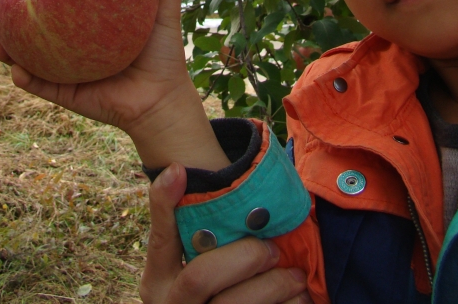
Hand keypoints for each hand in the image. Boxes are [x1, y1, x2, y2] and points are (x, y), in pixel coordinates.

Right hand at [0, 0, 229, 169]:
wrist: (163, 99)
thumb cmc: (163, 53)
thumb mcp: (164, 12)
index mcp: (86, 18)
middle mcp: (70, 40)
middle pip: (34, 22)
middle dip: (10, 11)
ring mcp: (64, 66)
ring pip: (27, 55)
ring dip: (5, 49)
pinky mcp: (65, 92)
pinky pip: (40, 86)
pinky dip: (26, 79)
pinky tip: (16, 71)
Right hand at [140, 162, 310, 303]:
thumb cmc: (209, 294)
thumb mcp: (189, 267)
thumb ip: (196, 232)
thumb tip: (184, 168)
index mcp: (158, 282)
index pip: (159, 239)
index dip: (164, 204)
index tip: (179, 169)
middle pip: (200, 277)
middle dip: (243, 257)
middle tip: (272, 248)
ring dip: (272, 288)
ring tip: (296, 277)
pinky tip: (299, 300)